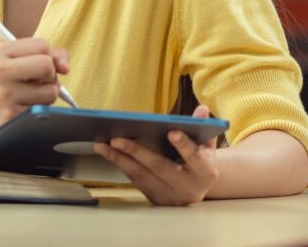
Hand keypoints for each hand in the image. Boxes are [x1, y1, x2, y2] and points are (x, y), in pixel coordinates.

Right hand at [0, 37, 68, 135]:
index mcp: (1, 50)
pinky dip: (42, 107)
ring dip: (48, 94)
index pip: (43, 45)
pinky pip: (45, 108)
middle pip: (47, 64)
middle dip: (49, 75)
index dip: (47, 56)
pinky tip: (27, 106)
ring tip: (31, 95)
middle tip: (36, 81)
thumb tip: (65, 66)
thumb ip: (49, 55)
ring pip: (51, 89)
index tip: (37, 65)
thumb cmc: (7, 83)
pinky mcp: (12, 113)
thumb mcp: (20, 60)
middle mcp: (0, 69)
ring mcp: (5, 92)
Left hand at [93, 104, 219, 205]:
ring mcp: (170, 196)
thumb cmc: (200, 161)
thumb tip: (202, 108)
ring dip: (119, 159)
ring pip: (141, 176)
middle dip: (137, 151)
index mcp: (206, 172)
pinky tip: (108, 154)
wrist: (196, 189)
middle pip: (160, 167)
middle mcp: (188, 188)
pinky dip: (121, 166)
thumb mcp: (206, 145)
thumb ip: (203, 127)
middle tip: (116, 138)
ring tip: (101, 145)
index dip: (184, 145)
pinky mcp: (155, 199)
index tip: (172, 131)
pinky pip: (135, 180)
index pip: (195, 157)